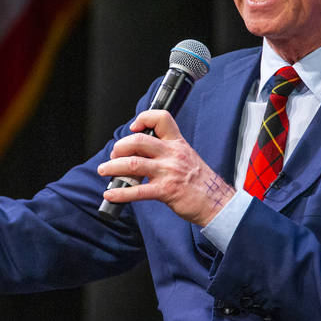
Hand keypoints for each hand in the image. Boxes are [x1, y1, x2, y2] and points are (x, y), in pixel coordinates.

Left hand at [97, 110, 234, 225]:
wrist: (216, 202)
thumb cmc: (200, 182)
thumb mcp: (186, 157)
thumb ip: (167, 152)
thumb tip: (140, 153)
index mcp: (177, 143)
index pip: (161, 119)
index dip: (144, 119)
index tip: (133, 127)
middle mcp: (172, 154)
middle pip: (139, 141)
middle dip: (120, 147)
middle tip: (114, 155)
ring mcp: (168, 172)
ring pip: (133, 164)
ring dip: (113, 167)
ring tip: (104, 171)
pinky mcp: (166, 191)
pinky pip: (138, 191)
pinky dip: (120, 193)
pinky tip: (111, 194)